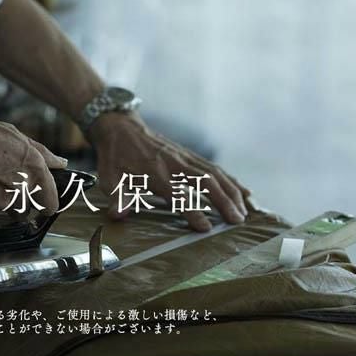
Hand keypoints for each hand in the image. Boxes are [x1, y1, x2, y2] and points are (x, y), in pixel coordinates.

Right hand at [0, 109, 67, 219]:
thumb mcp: (12, 134)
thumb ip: (41, 153)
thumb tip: (60, 163)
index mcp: (34, 168)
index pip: (51, 203)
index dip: (46, 203)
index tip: (40, 202)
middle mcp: (22, 188)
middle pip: (29, 210)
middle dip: (20, 202)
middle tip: (3, 185)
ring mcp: (2, 203)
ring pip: (9, 214)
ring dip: (2, 205)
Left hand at [90, 113, 250, 231]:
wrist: (121, 128)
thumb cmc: (115, 158)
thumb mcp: (108, 178)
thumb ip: (116, 197)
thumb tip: (118, 215)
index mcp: (154, 173)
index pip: (177, 194)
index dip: (192, 210)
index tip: (205, 228)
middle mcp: (174, 164)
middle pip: (206, 182)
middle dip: (224, 201)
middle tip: (237, 221)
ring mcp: (185, 157)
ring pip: (216, 173)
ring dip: (233, 192)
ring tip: (245, 212)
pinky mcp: (190, 155)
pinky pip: (215, 168)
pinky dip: (232, 180)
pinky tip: (246, 193)